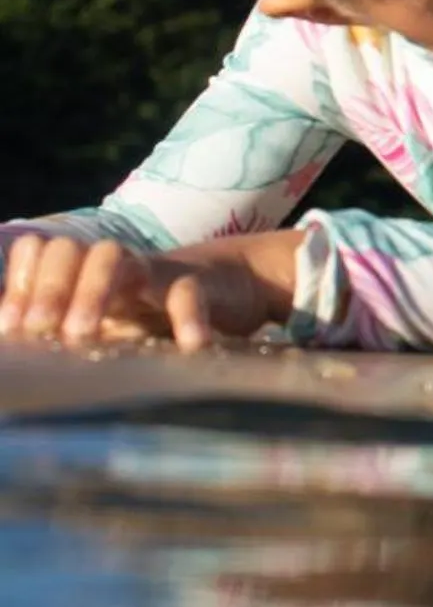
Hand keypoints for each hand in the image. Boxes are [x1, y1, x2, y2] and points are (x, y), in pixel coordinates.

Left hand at [0, 231, 289, 351]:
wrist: (235, 282)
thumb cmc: (161, 314)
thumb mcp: (114, 325)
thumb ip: (74, 335)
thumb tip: (23, 356)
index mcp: (85, 276)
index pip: (39, 255)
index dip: (20, 286)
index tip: (12, 330)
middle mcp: (114, 269)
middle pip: (69, 251)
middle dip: (47, 290)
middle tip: (39, 331)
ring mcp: (154, 273)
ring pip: (115, 259)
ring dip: (91, 293)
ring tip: (81, 335)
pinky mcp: (199, 285)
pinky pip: (186, 293)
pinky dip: (185, 319)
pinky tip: (186, 347)